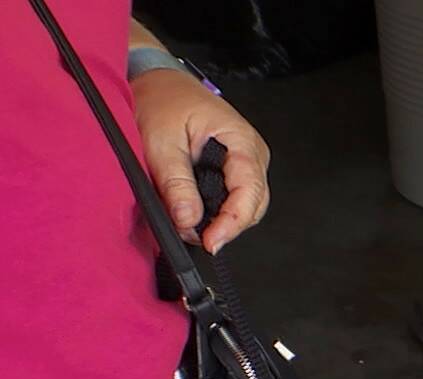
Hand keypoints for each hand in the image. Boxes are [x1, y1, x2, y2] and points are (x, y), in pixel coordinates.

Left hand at [131, 69, 269, 253]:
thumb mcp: (160, 140)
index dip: (233, 222)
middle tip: (191, 235)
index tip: (211, 242)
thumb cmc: (163, 99)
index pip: (250, 191)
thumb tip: (189, 220)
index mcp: (241, 141)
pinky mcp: (233, 169)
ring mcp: (245, 162)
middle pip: (253, 205)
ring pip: (245, 206)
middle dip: (225, 225)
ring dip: (219, 220)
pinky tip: (194, 211)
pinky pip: (233, 198)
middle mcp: (252, 153)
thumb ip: (175, 182)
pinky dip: (215, 211)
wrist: (158, 81)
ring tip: (187, 223)